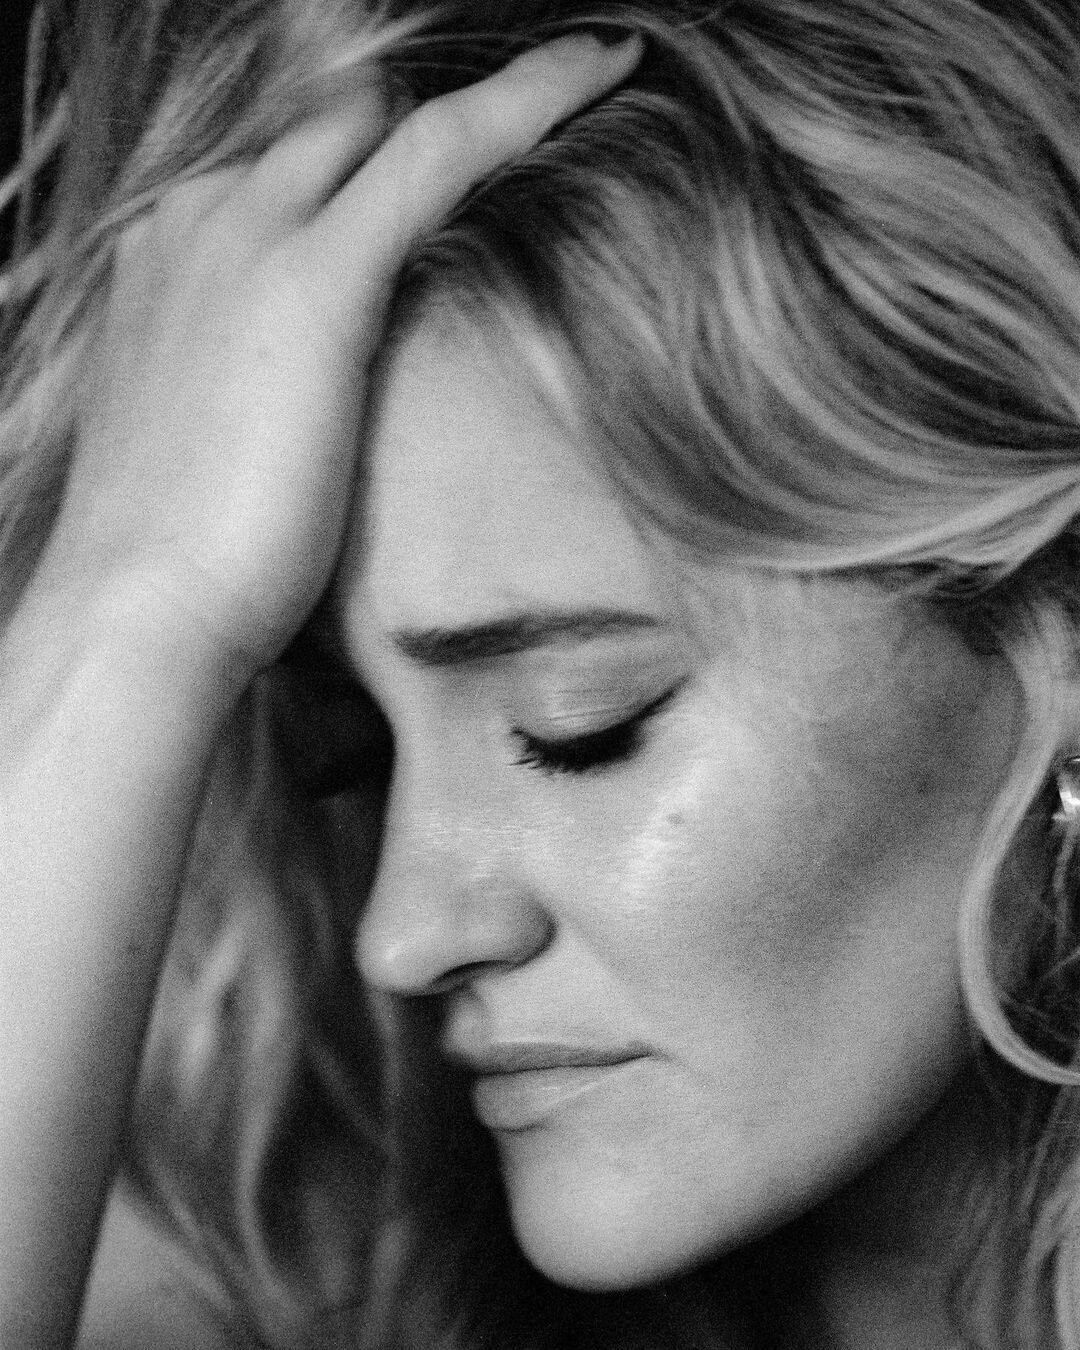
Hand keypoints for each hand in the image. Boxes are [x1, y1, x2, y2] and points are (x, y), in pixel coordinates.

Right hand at [44, 33, 640, 675]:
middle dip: (414, 119)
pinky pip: (440, 148)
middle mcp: (202, 218)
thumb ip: (262, 386)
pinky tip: (603, 69)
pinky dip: (528, 98)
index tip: (433, 174)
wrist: (136, 611)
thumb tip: (322, 403)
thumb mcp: (218, 441)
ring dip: (483, 101)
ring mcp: (249, 235)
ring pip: (385, 115)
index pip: (288, 166)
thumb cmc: (187, 557)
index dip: (365, 161)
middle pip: (332, 120)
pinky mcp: (315, 275)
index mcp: (171, 255)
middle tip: (528, 122)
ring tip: (589, 78)